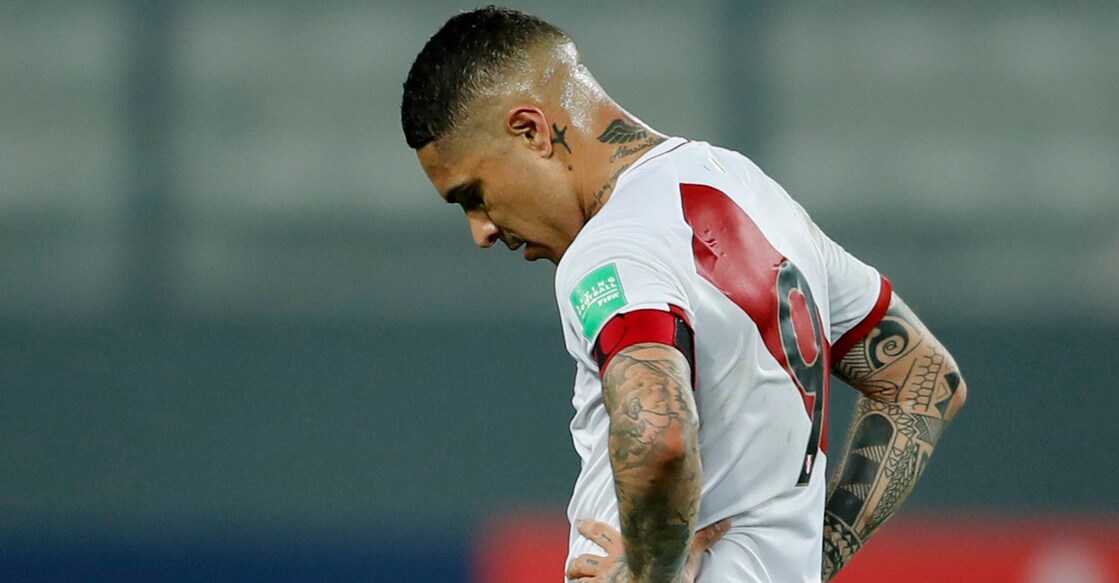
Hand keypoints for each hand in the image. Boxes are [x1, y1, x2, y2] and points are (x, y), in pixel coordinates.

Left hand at [565, 518, 730, 581]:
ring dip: (574, 577)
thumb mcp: (689, 552)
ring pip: (579, 575)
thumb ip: (706, 538)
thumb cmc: (672, 569)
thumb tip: (728, 522)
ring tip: (571, 579)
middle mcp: (610, 564)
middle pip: (586, 558)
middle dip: (575, 560)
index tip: (580, 524)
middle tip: (570, 561)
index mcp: (626, 549)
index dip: (589, 528)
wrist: (657, 582)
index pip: (602, 534)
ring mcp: (604, 580)